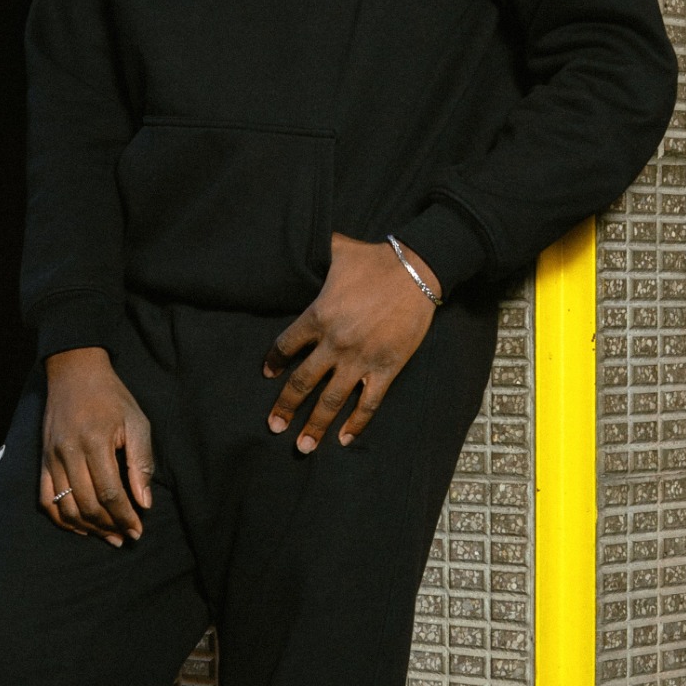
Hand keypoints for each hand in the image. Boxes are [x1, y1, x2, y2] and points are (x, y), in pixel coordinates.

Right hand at [40, 347, 153, 543]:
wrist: (74, 374)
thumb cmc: (111, 397)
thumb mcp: (136, 423)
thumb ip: (141, 463)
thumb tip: (144, 503)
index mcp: (94, 442)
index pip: (109, 493)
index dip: (124, 516)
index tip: (137, 531)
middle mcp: (68, 454)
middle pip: (87, 504)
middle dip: (109, 526)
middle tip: (126, 537)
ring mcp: (51, 459)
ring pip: (65, 507)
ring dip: (88, 528)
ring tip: (108, 535)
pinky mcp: (42, 461)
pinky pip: (45, 500)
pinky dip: (62, 519)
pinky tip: (80, 527)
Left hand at [263, 233, 438, 452]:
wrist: (417, 270)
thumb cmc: (375, 259)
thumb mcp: (337, 249)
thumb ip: (316, 250)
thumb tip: (300, 239)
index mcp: (317, 316)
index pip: (285, 346)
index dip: (274, 362)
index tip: (268, 376)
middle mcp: (334, 343)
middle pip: (302, 382)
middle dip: (285, 407)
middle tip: (274, 427)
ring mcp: (360, 359)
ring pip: (331, 400)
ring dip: (315, 425)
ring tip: (302, 446)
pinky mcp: (386, 367)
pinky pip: (368, 402)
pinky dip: (357, 423)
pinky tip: (345, 439)